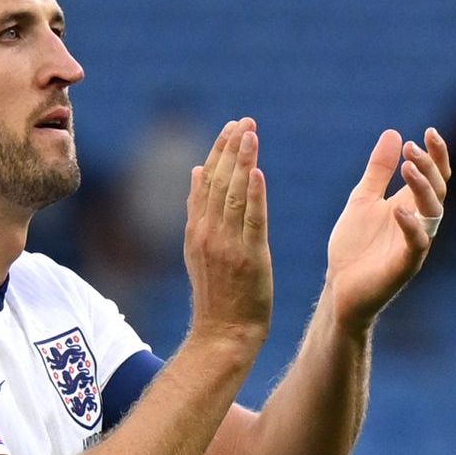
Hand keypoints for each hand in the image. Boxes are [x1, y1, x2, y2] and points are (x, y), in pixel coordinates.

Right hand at [179, 117, 273, 353]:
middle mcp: (208, 233)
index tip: (232, 126)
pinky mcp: (248, 258)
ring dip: (241, 161)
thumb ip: (199, 210)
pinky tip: (258, 171)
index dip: (219, 151)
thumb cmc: (217, 294)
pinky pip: (251, 221)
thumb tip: (198, 171)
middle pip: (219, 181)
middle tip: (245, 120)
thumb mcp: (199, 248)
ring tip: (251, 133)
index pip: (207, 181)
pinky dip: (254, 195)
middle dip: (231, 148)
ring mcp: (227, 245)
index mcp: (196, 229)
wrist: (222, 334)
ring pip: (233, 195)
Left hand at [320, 126, 450, 322]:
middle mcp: (419, 222)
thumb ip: (379, 170)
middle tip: (411, 149)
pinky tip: (399, 210)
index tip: (430, 132)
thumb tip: (394, 133)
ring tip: (408, 168)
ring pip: (433, 213)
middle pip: (437, 190)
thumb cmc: (355, 245)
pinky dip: (410, 226)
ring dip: (422, 188)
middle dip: (427, 167)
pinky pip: (416, 244)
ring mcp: (415, 244)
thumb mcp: (363, 198)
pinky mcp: (405, 265)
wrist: (339, 286)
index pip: (435, 176)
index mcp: (411, 205)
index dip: (437, 155)